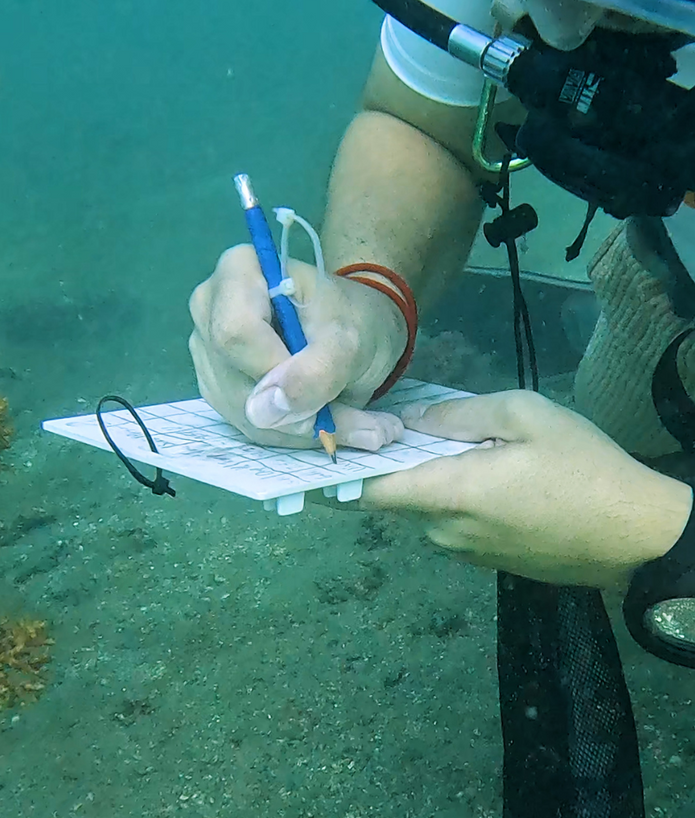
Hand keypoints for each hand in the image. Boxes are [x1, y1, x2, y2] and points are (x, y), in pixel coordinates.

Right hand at [188, 244, 407, 450]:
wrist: (356, 332)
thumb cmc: (355, 318)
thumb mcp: (351, 340)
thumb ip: (316, 370)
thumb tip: (265, 410)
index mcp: (238, 272)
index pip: (235, 332)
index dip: (274, 370)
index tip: (321, 385)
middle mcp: (209, 308)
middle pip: (234, 377)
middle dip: (294, 410)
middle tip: (351, 418)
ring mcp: (208, 350)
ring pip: (240, 411)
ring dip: (299, 428)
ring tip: (350, 422)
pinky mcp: (217, 386)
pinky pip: (246, 425)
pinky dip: (291, 434)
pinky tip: (323, 421)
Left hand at [351, 391, 692, 587]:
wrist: (641, 536)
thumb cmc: (584, 468)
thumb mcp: (526, 415)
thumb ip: (458, 415)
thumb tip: (410, 419)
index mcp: (449, 494)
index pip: (368, 492)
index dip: (344, 470)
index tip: (337, 445)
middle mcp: (446, 532)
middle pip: (396, 496)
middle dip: (398, 464)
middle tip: (412, 428)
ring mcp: (467, 553)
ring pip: (426, 510)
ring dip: (432, 482)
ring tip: (464, 448)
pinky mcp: (488, 563)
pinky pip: (453, 525)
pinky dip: (455, 500)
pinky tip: (488, 477)